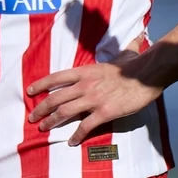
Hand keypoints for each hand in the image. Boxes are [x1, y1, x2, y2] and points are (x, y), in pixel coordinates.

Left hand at [27, 50, 161, 146]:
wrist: (148, 74)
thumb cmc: (136, 64)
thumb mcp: (125, 54)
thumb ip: (125, 47)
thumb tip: (138, 36)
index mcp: (86, 71)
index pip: (57, 77)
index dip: (41, 84)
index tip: (30, 91)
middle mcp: (85, 85)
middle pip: (55, 98)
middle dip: (40, 109)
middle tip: (32, 117)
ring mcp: (93, 99)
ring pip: (64, 112)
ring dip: (51, 122)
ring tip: (44, 129)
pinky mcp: (104, 112)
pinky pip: (85, 126)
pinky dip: (76, 135)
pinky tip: (72, 141)